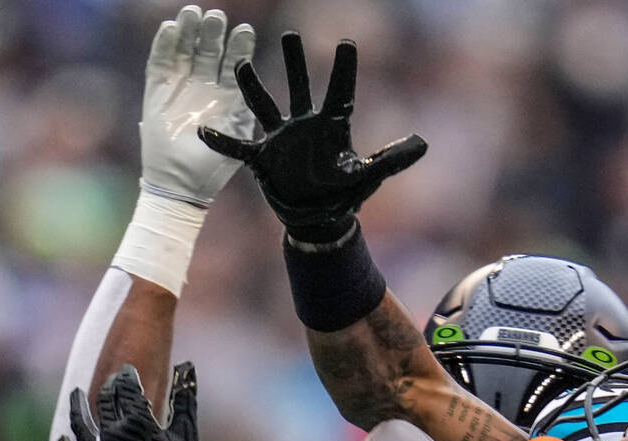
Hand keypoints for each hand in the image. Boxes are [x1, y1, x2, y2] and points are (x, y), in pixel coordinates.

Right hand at [141, 6, 255, 205]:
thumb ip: (247, 109)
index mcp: (226, 97)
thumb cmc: (214, 166)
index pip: (234, 64)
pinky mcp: (156, 91)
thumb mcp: (238, 133)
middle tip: (218, 15)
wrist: (183, 184)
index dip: (239, 47)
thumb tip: (266, 90)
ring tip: (194, 13)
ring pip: (184, 50)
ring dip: (189, 31)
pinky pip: (159, 62)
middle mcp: (204, 88)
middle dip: (213, 32)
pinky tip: (171, 28)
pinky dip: (164, 45)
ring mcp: (180, 87)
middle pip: (208, 51)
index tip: (246, 29)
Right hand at [198, 31, 426, 241]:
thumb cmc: (344, 194)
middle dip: (294, 63)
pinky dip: (222, 141)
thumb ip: (393, 158)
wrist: (318, 217)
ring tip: (240, 63)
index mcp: (332, 127)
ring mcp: (281, 139)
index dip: (344, 69)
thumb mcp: (369, 176)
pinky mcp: (262, 158)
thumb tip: (424, 142)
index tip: (347, 41)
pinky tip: (204, 129)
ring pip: (264, 107)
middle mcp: (304, 126)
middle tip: (291, 35)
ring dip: (252, 88)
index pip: (341, 93)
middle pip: (299, 88)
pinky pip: (238, 147)